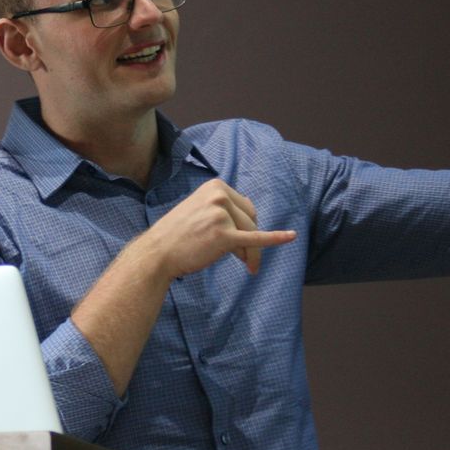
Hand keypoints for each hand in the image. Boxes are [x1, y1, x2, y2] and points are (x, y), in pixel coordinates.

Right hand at [147, 178, 296, 276]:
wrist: (157, 253)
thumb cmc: (178, 235)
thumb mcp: (200, 208)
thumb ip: (224, 207)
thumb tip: (251, 212)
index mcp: (215, 186)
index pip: (245, 206)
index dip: (245, 225)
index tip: (238, 240)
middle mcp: (220, 196)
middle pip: (251, 218)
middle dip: (249, 238)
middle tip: (240, 257)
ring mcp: (222, 214)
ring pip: (251, 233)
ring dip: (250, 251)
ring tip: (243, 264)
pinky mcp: (224, 235)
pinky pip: (255, 238)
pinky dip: (275, 238)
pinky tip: (291, 237)